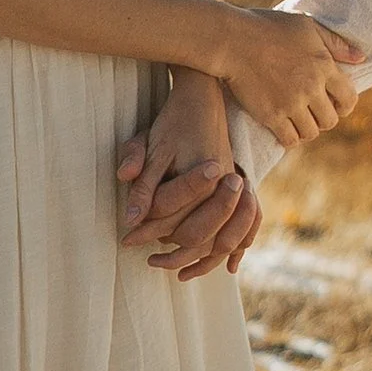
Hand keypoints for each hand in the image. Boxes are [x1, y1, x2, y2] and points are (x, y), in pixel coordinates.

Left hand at [117, 77, 258, 280]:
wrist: (205, 98)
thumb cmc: (174, 121)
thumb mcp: (152, 148)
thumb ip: (143, 186)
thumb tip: (129, 222)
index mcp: (205, 176)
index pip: (172, 217)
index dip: (146, 231)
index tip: (126, 241)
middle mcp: (226, 186)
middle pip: (201, 234)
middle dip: (175, 253)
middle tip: (150, 260)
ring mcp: (239, 189)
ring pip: (225, 238)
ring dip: (202, 259)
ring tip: (177, 272)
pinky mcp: (243, 191)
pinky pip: (245, 229)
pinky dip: (235, 249)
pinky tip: (226, 266)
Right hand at [212, 7, 364, 148]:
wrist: (232, 40)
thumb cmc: (268, 27)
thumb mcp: (306, 26)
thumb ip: (335, 43)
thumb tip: (361, 58)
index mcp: (324, 66)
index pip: (349, 98)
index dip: (345, 106)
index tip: (336, 106)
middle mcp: (311, 87)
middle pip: (330, 120)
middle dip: (324, 118)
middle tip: (312, 112)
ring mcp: (291, 103)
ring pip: (311, 133)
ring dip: (306, 129)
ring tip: (297, 120)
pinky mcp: (271, 115)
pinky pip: (289, 140)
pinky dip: (289, 138)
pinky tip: (283, 128)